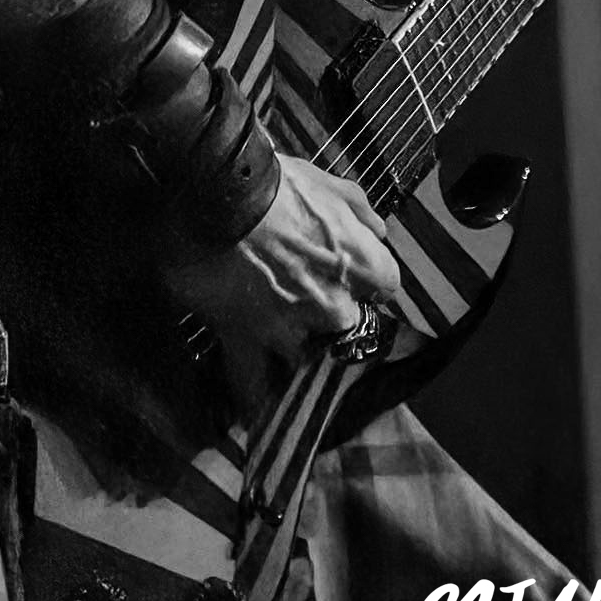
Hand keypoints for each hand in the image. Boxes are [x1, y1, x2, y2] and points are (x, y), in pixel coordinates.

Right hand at [163, 157, 403, 417]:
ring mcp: (289, 327)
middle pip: (347, 328)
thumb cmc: (273, 180)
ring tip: (281, 351)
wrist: (214, 190)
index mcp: (359, 262)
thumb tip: (381, 230)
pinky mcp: (245, 337)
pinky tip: (254, 422)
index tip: (349, 273)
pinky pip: (252, 383)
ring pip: (304, 359)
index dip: (366, 279)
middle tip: (307, 303)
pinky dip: (254, 402)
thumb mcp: (325, 179)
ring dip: (296, 354)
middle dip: (332, 319)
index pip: (385, 285)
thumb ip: (359, 209)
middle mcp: (333, 303)